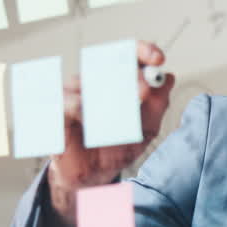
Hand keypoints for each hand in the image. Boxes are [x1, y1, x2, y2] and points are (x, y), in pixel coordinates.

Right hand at [47, 41, 175, 224]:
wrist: (93, 175)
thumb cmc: (118, 147)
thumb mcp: (145, 129)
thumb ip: (157, 105)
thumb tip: (169, 78)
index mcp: (118, 82)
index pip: (130, 55)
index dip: (144, 51)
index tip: (157, 60)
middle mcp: (94, 82)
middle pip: (110, 63)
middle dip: (130, 76)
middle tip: (144, 91)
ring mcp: (74, 93)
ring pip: (90, 82)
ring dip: (109, 99)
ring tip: (116, 121)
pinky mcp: (57, 109)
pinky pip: (70, 103)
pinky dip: (84, 111)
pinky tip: (92, 123)